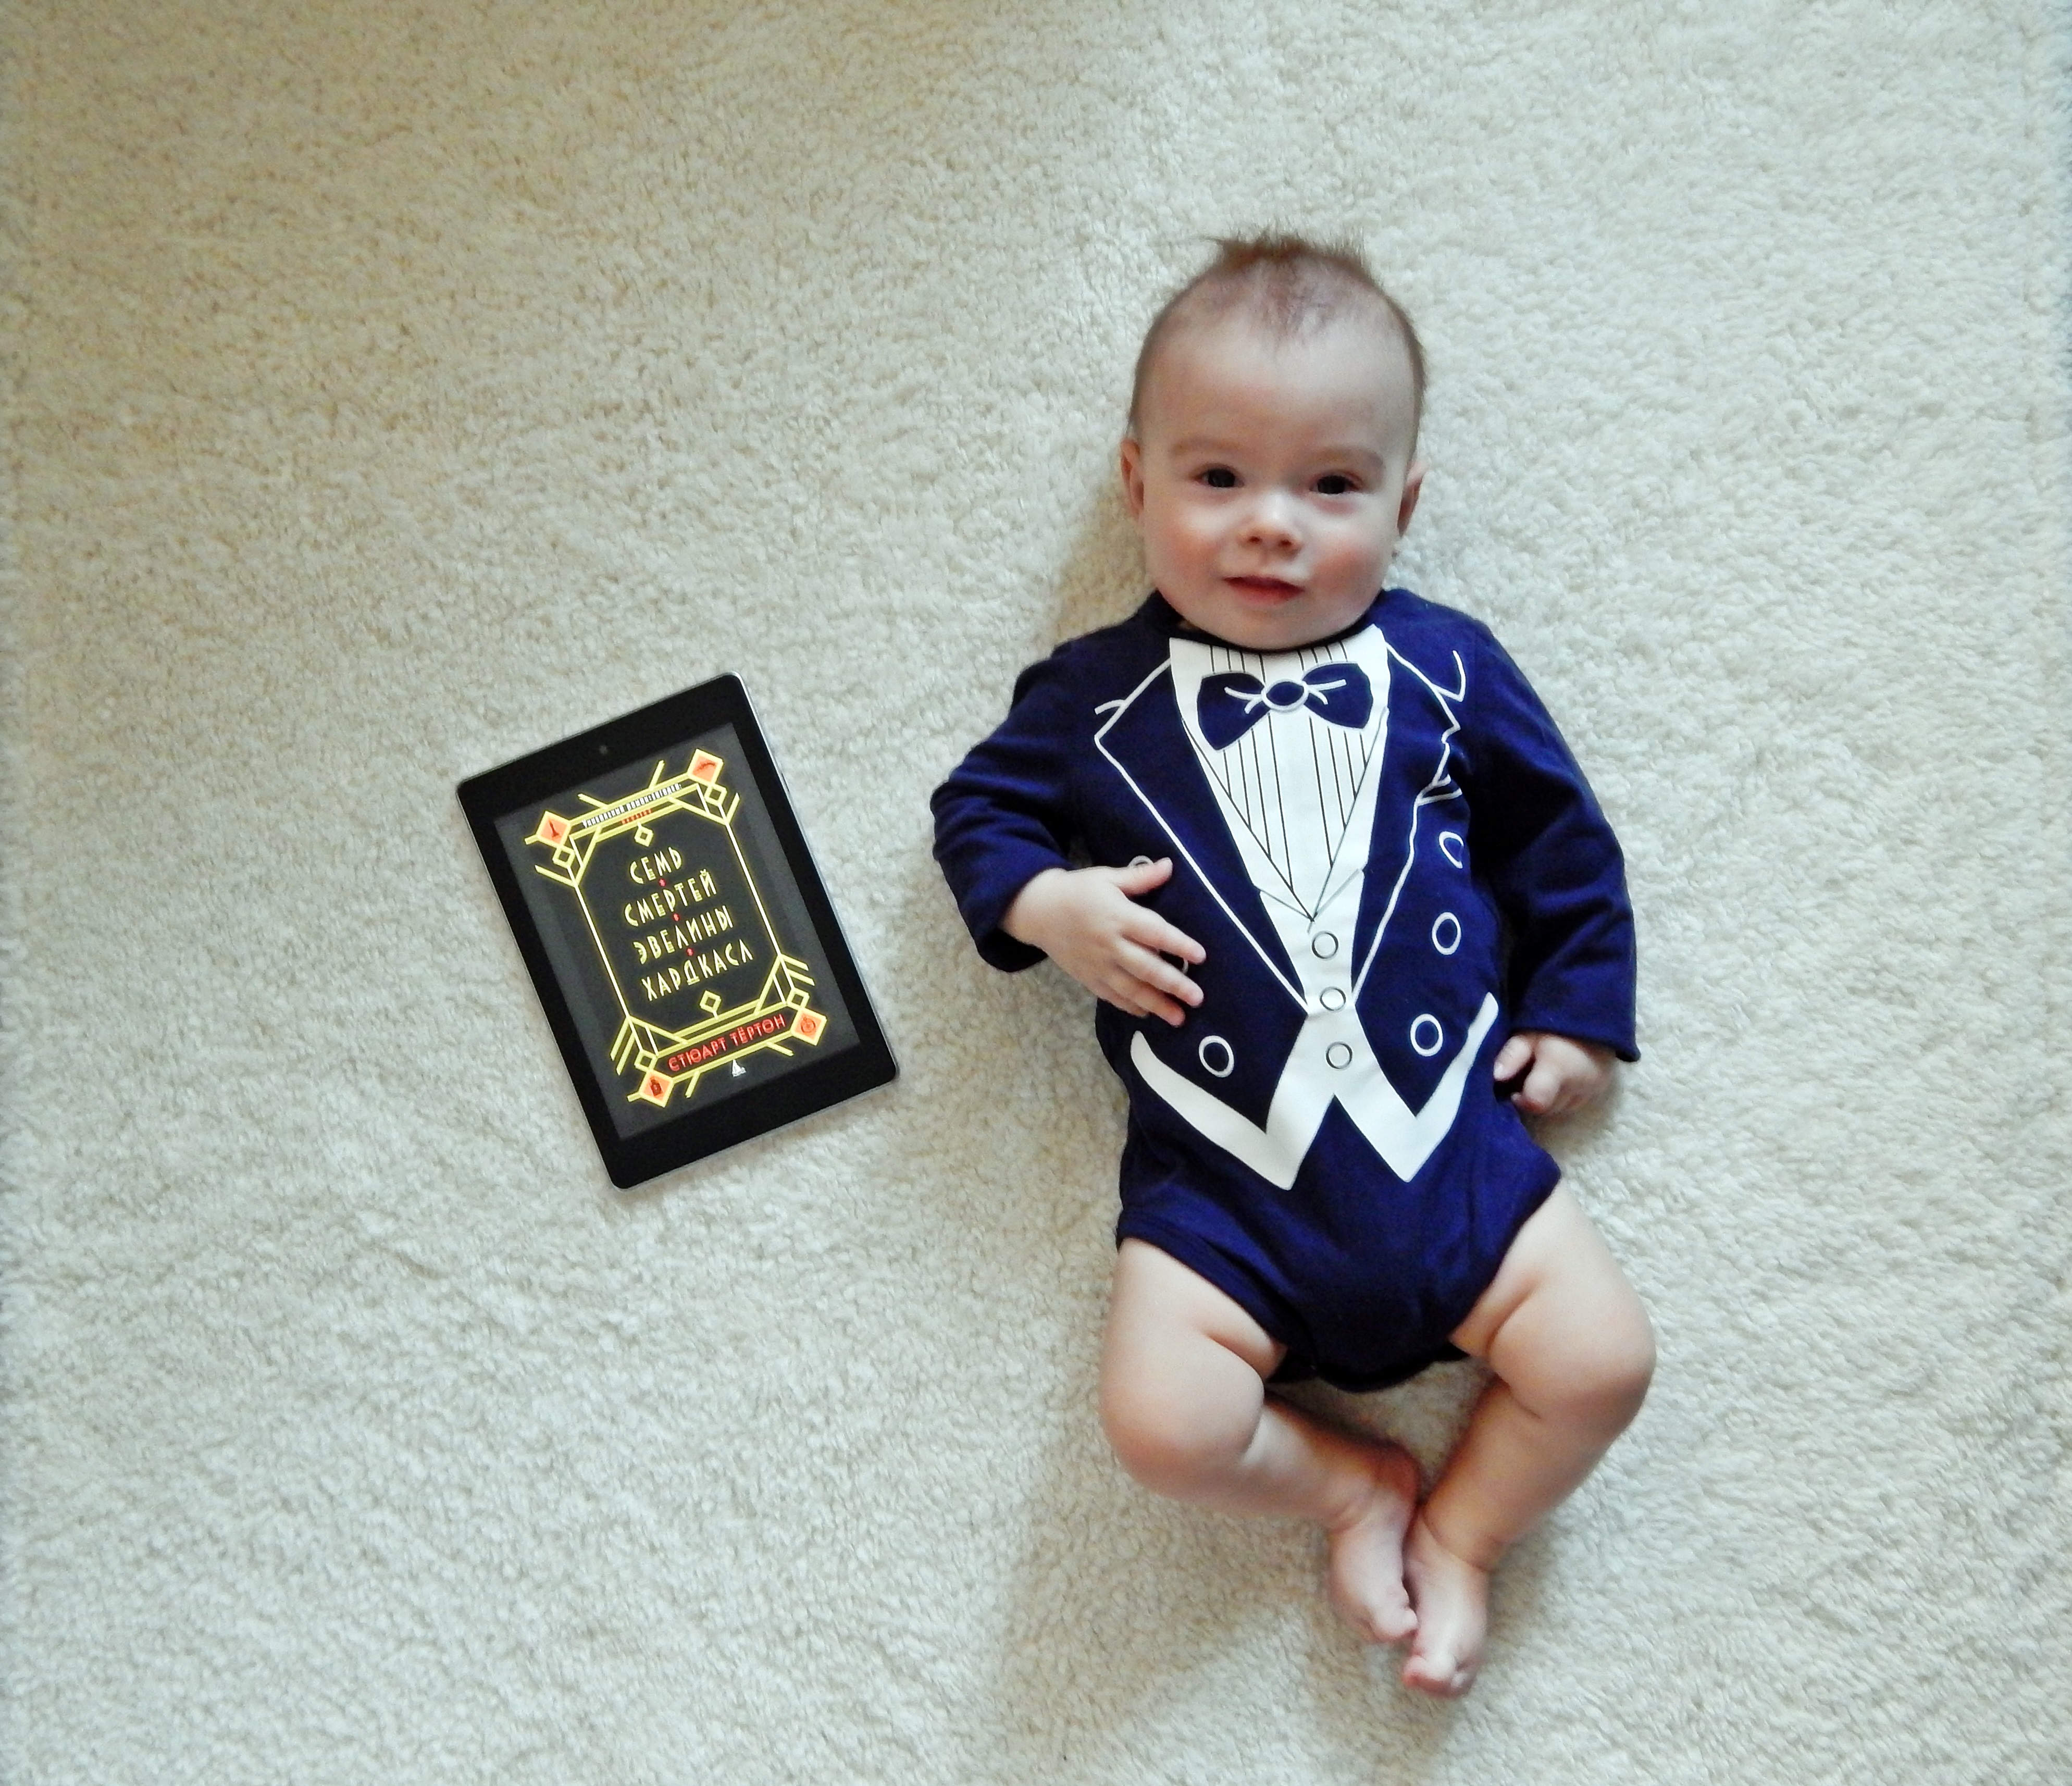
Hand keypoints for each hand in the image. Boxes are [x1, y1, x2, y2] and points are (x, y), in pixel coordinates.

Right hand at [1003, 859, 1205, 1025]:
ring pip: (1131, 989)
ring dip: (1156, 1004)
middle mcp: (1110, 944)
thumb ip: (1140, 877)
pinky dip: (1130, 1007)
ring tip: (1179, 1018)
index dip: (1178, 945)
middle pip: (1146, 967)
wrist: (1038, 910)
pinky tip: (1148, 1014)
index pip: (1154, 932)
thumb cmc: (1078, 890)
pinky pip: (1112, 996)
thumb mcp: (1107, 877)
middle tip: (1197, 998)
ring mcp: (1098, 965)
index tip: (1201, 956)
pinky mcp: (1088, 977)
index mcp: (1118, 916)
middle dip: (1173, 984)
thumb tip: (1170, 865)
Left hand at [1492, 1031, 1613, 1117]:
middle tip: (1527, 1078)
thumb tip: (1496, 1077)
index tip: (1514, 1090)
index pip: (1537, 1102)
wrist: (1594, 1013)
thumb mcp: (1527, 1034)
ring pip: (1562, 1109)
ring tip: (1543, 1076)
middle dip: (1533, 1099)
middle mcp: (1579, 1084)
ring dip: (1549, 1099)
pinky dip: (1564, 1097)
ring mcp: (1593, 1089)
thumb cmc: (1554, 1022)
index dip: (1522, 1100)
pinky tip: (1559, 1079)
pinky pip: (1576, 1104)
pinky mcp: (1601, 1090)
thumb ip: (1512, 1055)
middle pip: (1548, 1109)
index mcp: (1559, 1068)